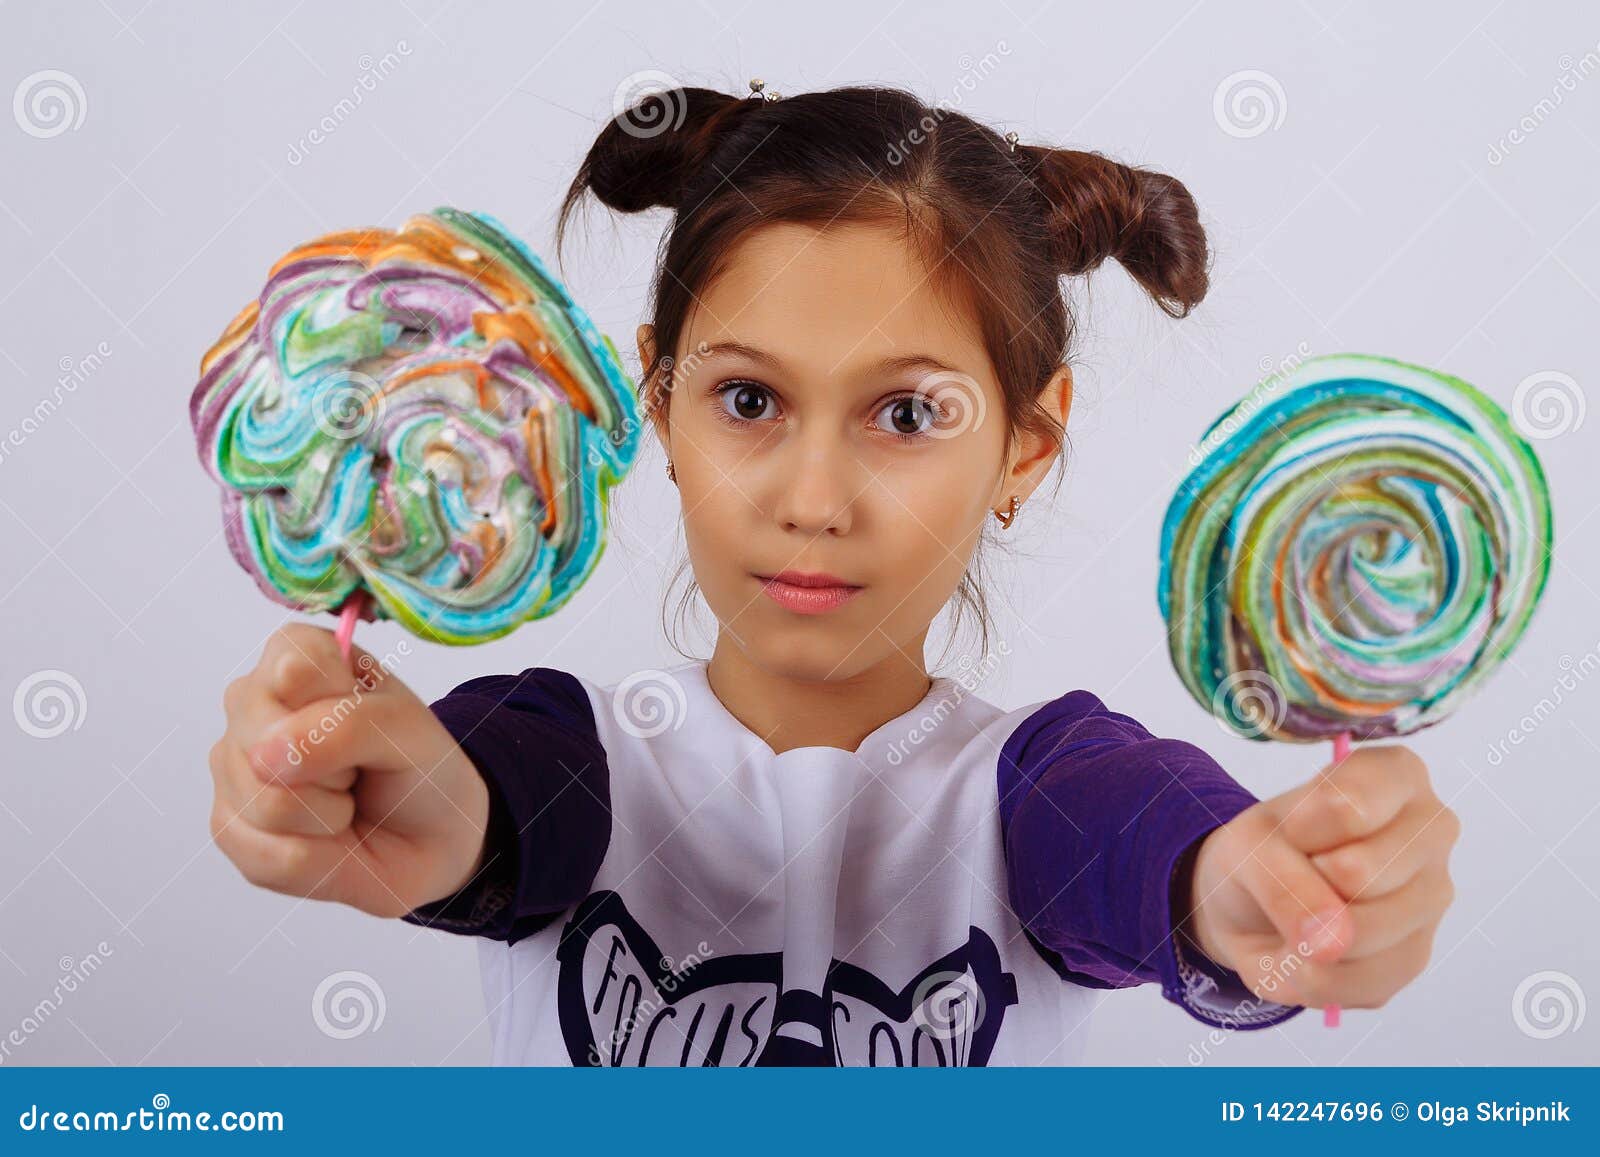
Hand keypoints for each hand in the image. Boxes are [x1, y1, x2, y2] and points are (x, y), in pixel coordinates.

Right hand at [208, 623, 489, 916]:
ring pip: (267, 803)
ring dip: (328, 814)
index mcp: (295, 654)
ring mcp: (232, 766)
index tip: (373, 714)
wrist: (432, 836)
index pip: (292, 666)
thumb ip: (347, 726)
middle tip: (360, 767)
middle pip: (265, 741)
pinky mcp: (229, 827)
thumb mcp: (408, 730)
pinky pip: (267, 855)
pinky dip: (317, 857)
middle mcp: (250, 704)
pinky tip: (327, 838)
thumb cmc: (418, 765)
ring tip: (345, 800)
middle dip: (336, 768)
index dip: (343, 703)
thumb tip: (264, 757)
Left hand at [1182, 744, 1459, 1010]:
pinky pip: (1356, 981)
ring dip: (1302, 937)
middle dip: (1301, 884)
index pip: (1348, 806)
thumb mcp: (1246, 847)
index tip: (1289, 828)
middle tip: (1296, 872)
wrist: (1252, 900)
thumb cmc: (1261, 851)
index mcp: (1397, 776)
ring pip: (1362, 934)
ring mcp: (1433, 896)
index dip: (1297, 829)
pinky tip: (1306, 949)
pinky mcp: (1416, 955)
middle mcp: (1433, 831)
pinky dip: (1310, 974)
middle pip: (1361, 874)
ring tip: (1296, 913)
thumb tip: (1332, 943)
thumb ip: (1281, 882)